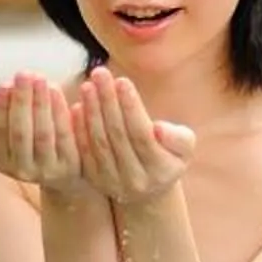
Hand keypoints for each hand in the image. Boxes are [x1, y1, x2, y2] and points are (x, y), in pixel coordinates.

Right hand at [0, 71, 85, 193]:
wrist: (65, 176)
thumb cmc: (33, 148)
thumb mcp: (12, 139)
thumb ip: (1, 124)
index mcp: (2, 162)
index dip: (1, 108)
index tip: (5, 84)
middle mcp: (23, 170)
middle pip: (21, 132)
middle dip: (21, 101)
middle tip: (23, 74)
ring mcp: (47, 170)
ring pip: (43, 133)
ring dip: (41, 103)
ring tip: (40, 79)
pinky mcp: (70, 165)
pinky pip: (65, 135)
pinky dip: (60, 112)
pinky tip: (56, 91)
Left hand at [72, 67, 193, 205]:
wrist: (148, 187)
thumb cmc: (169, 155)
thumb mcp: (184, 146)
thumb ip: (178, 138)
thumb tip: (159, 129)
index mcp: (161, 170)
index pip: (142, 135)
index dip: (131, 108)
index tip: (122, 80)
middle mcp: (135, 180)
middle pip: (118, 136)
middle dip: (107, 102)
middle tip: (100, 74)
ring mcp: (112, 182)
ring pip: (99, 143)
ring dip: (91, 112)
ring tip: (88, 85)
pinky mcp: (95, 180)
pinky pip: (84, 152)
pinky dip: (80, 129)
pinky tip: (77, 106)